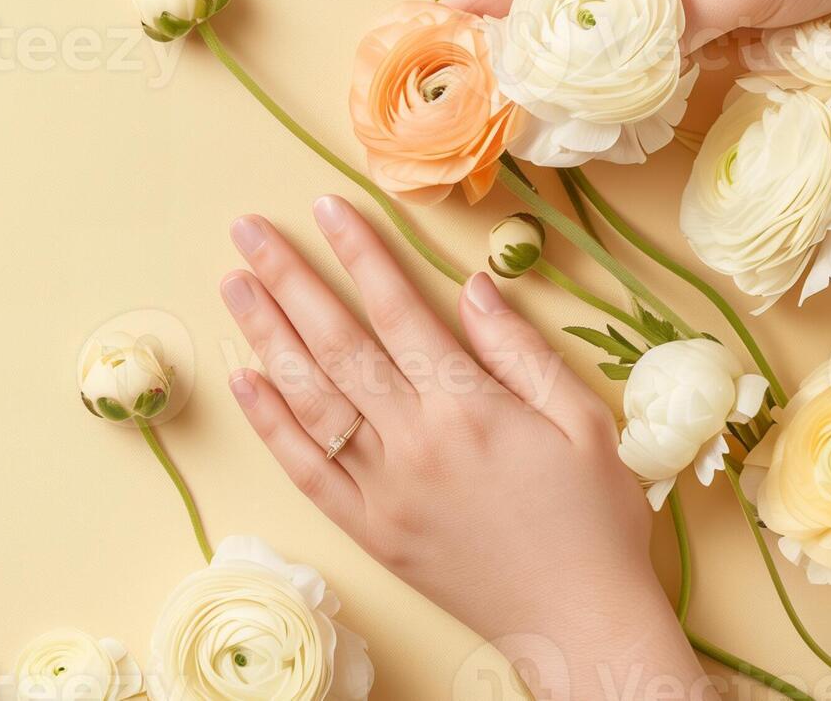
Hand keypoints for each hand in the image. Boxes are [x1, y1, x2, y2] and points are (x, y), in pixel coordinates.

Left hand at [220, 196, 709, 699]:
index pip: (398, 311)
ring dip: (266, 337)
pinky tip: (245, 379)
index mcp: (470, 409)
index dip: (360, 254)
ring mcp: (383, 491)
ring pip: (310, 400)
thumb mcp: (583, 422)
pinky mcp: (369, 532)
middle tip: (248, 231)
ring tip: (235, 285)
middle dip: (289, 279)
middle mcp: (415, 443)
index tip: (326, 207)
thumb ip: (521, 351)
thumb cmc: (595, 520)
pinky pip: (306, 470)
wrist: (580, 623)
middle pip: (337, 344)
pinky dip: (271, 424)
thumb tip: (472, 286)